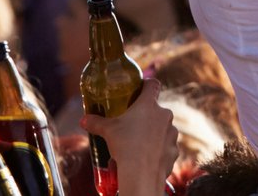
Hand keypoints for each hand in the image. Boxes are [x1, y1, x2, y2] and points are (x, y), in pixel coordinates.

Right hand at [80, 76, 177, 195]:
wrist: (141, 172)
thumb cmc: (125, 146)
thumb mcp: (107, 131)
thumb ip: (96, 123)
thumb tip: (83, 120)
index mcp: (149, 105)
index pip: (153, 85)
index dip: (147, 85)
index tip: (140, 89)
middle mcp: (164, 115)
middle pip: (156, 110)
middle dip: (146, 117)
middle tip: (132, 126)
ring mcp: (172, 132)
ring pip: (163, 129)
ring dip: (154, 134)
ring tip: (139, 145)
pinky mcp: (175, 149)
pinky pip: (167, 147)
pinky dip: (159, 150)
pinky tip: (148, 158)